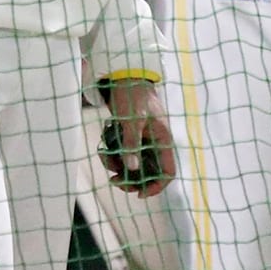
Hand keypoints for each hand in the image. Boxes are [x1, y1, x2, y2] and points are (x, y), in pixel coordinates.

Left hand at [102, 78, 177, 196]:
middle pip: (148, 172)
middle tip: (115, 181)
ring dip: (119, 167)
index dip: (156, 186)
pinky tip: (103, 150)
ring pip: (134, 164)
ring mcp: (143, 141)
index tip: (138, 193)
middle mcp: (155, 144)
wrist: (124, 76)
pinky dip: (114, 156)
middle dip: (131, 179)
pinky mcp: (132, 136)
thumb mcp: (131, 120)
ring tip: (104, 159)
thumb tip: (131, 168)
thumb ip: (131, 144)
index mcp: (163, 141)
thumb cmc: (132, 96)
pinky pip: (125, 154)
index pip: (167, 172)